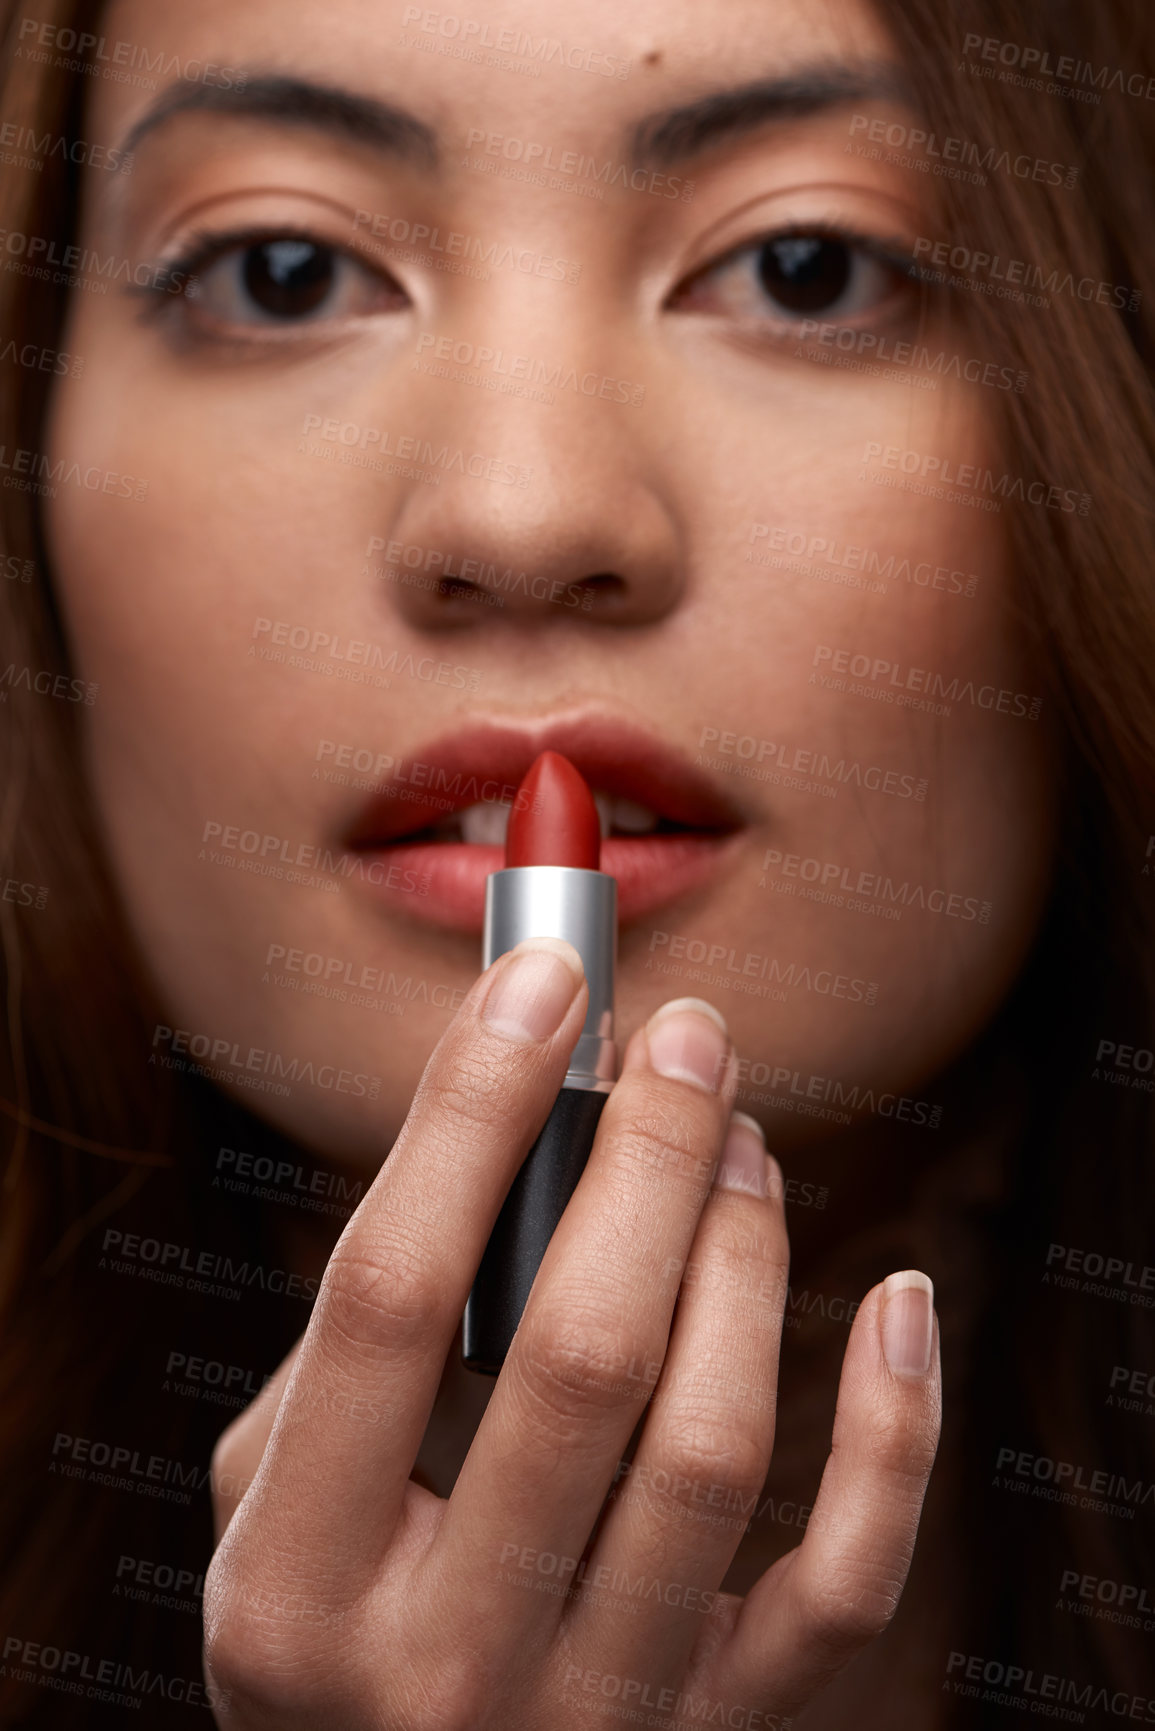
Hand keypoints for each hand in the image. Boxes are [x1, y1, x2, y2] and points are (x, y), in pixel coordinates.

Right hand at [203, 936, 940, 1728]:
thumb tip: (515, 1137)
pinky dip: (891, 1431)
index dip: (471, 1112)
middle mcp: (441, 1667)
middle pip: (577, 1354)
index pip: (388, 1296)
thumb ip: (359, 1344)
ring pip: (710, 1444)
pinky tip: (897, 1296)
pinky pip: (844, 1584)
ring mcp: (593, 1717)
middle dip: (644, 1154)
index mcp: (293, 1589)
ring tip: (742, 1140)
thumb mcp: (272, 1500)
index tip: (544, 979)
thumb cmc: (331, 1625)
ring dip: (741, 1249)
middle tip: (687, 1033)